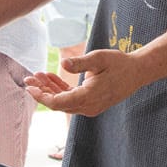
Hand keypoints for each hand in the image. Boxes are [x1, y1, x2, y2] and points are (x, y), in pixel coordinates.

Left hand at [23, 49, 147, 115]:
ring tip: (39, 75)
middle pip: (58, 104)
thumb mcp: (99, 58)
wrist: (137, 72)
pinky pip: (71, 99)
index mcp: (88, 97)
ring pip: (64, 102)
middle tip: (28, 78)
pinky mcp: (92, 104)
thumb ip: (80, 63)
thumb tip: (63, 63)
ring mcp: (90, 107)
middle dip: (42, 91)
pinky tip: (52, 78)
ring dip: (50, 90)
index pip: (57, 103)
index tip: (29, 86)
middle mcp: (88, 106)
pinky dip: (61, 90)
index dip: (41, 96)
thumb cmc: (119, 63)